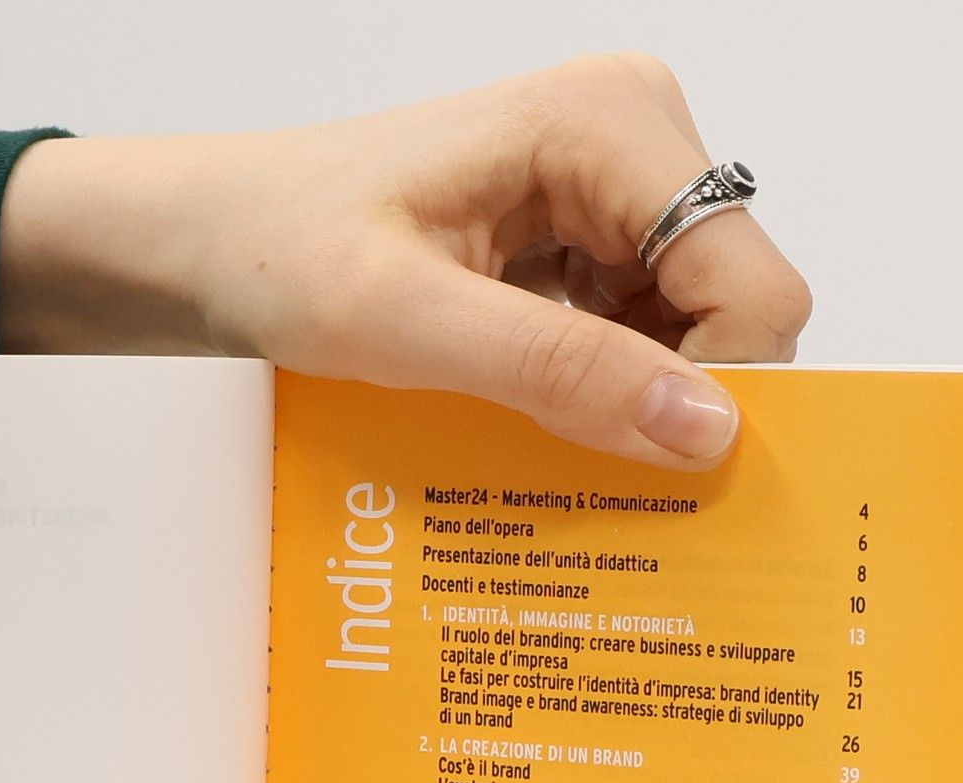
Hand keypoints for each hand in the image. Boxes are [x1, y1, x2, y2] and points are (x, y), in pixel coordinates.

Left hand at [0, 55, 810, 469]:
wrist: (210, 242)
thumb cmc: (277, 251)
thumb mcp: (406, 324)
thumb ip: (558, 370)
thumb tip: (703, 431)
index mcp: (608, 123)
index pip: (752, 282)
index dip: (726, 393)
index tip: (657, 478)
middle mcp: (631, 137)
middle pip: (733, 308)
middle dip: (679, 404)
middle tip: (596, 479)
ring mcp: (610, 190)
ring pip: (691, 333)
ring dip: (637, 409)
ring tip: (551, 450)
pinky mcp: (582, 239)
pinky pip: (637, 336)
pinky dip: (604, 396)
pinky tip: (543, 426)